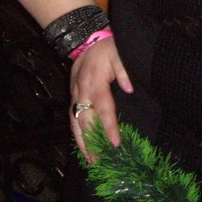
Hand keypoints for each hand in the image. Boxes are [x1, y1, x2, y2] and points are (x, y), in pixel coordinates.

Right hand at [69, 37, 132, 161]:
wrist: (86, 41)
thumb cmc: (107, 48)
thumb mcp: (119, 53)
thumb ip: (124, 70)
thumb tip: (129, 89)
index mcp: (95, 82)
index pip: (103, 108)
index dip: (108, 126)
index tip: (115, 143)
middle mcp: (82, 92)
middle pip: (85, 121)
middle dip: (92, 142)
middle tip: (100, 160)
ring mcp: (75, 95)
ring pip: (75, 123)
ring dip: (81, 142)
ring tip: (90, 160)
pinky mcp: (73, 97)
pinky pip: (72, 118)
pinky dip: (76, 134)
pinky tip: (83, 146)